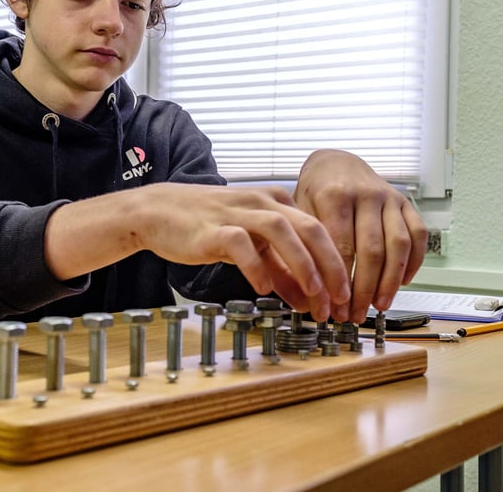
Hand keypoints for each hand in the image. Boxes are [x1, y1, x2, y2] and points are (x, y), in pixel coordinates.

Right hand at [133, 183, 350, 311]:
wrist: (157, 212)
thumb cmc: (207, 228)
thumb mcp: (251, 248)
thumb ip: (280, 270)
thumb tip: (308, 300)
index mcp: (277, 203)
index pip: (319, 232)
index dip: (337, 266)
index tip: (344, 299)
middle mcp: (263, 202)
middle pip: (310, 228)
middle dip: (331, 266)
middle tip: (340, 300)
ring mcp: (237, 212)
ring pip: (281, 230)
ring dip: (302, 263)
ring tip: (313, 293)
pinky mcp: (212, 228)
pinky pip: (240, 243)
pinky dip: (255, 265)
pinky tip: (263, 288)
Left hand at [292, 149, 426, 322]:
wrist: (336, 163)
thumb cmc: (316, 192)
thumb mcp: (300, 212)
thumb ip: (305, 247)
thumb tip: (310, 295)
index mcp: (334, 195)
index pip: (341, 247)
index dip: (340, 281)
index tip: (336, 306)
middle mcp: (365, 194)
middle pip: (371, 250)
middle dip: (364, 289)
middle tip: (356, 314)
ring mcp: (389, 197)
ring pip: (398, 245)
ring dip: (390, 281)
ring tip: (379, 305)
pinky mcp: (406, 202)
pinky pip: (418, 235)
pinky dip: (414, 262)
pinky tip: (401, 283)